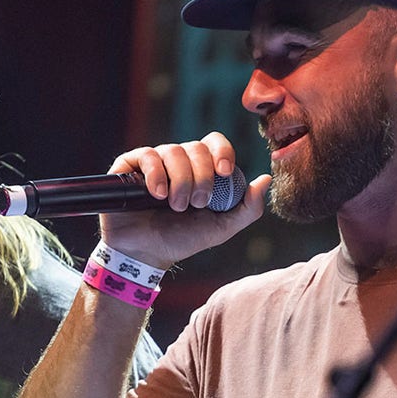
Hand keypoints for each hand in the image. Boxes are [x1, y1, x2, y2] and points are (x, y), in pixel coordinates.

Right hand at [99, 131, 271, 267]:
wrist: (146, 254)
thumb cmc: (182, 240)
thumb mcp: (221, 228)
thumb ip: (247, 208)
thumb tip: (266, 179)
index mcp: (201, 169)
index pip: (215, 143)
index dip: (222, 151)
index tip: (224, 173)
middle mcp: (178, 161)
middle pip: (196, 147)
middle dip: (201, 177)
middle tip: (197, 203)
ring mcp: (154, 162)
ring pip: (173, 151)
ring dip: (180, 181)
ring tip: (175, 205)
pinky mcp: (129, 166)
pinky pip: (147, 155)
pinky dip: (156, 174)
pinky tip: (157, 195)